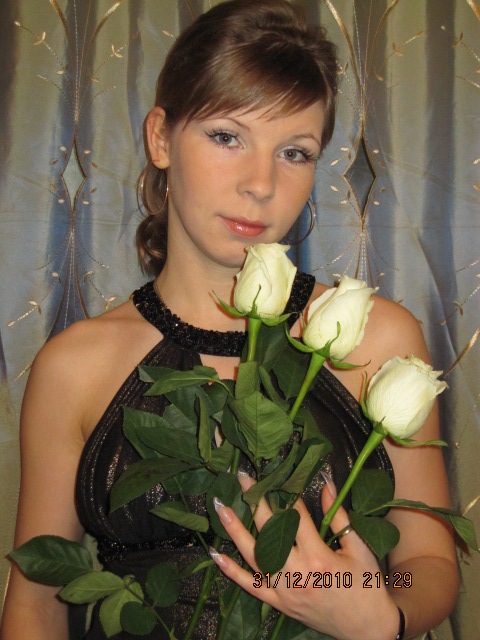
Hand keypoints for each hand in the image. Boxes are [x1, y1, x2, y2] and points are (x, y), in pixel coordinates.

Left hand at [210, 474, 399, 639]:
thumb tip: (325, 481)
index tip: (277, 473)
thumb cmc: (367, 585)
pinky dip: (232, 572)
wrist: (368, 629)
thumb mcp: (358, 547)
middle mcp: (298, 574)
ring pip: (254, 557)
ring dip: (236, 531)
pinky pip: (251, 587)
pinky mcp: (280, 604)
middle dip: (256, 502)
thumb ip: (338, 515)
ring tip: (221, 508)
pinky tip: (215, 555)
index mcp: (320, 558)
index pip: (297, 518)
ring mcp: (285, 591)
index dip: (287, 493)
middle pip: (270, 532)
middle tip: (243, 477)